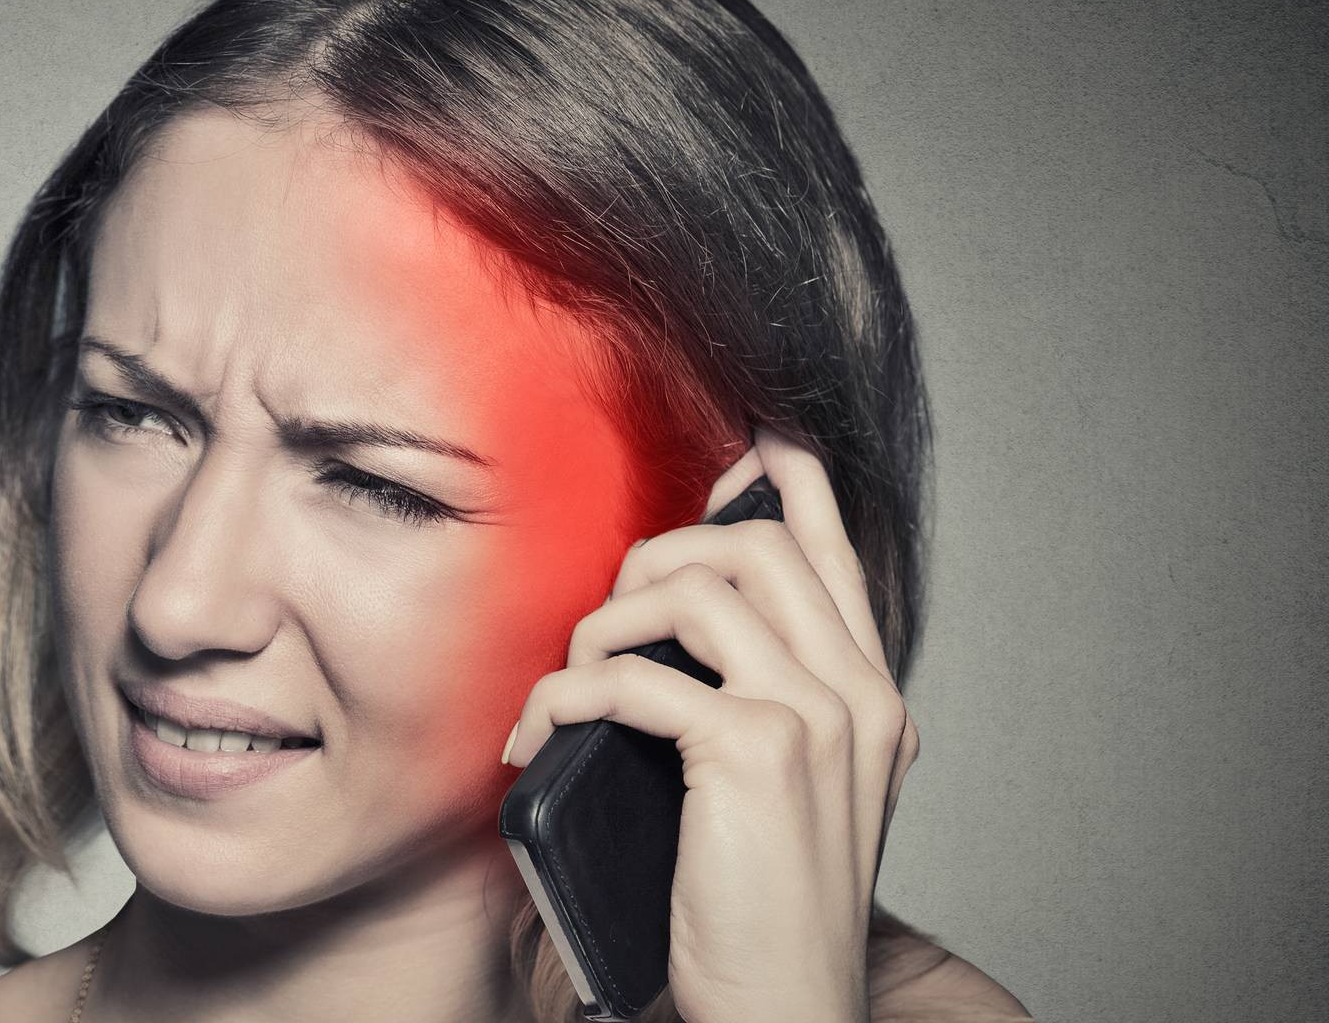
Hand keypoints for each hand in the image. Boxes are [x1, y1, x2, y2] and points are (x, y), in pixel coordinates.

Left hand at [500, 427, 918, 1022]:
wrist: (784, 1008)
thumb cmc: (760, 907)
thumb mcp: (781, 790)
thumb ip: (754, 699)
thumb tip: (669, 624)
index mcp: (872, 699)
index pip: (836, 554)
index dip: (792, 485)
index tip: (754, 444)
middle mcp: (858, 696)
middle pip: (755, 546)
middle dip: (657, 556)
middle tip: (605, 625)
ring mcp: (816, 719)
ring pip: (692, 591)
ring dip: (603, 627)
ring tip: (571, 687)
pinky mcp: (754, 753)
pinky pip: (632, 676)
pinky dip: (564, 695)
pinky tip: (538, 737)